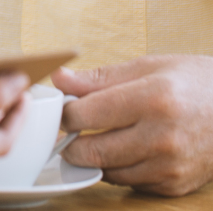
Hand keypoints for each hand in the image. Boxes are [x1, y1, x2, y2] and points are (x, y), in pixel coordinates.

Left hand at [53, 55, 212, 195]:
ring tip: (99, 135)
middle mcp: (162, 137)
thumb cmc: (193, 82)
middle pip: (92, 151)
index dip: (65, 113)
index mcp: (152, 100)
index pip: (86, 115)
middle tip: (70, 129)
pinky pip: (129, 183)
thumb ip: (99, 78)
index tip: (62, 109)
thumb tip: (59, 80)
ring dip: (94, 157)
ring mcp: (170, 166)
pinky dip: (119, 169)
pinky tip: (125, 149)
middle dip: (71, 141)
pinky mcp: (174, 185)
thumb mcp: (147, 67)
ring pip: (107, 171)